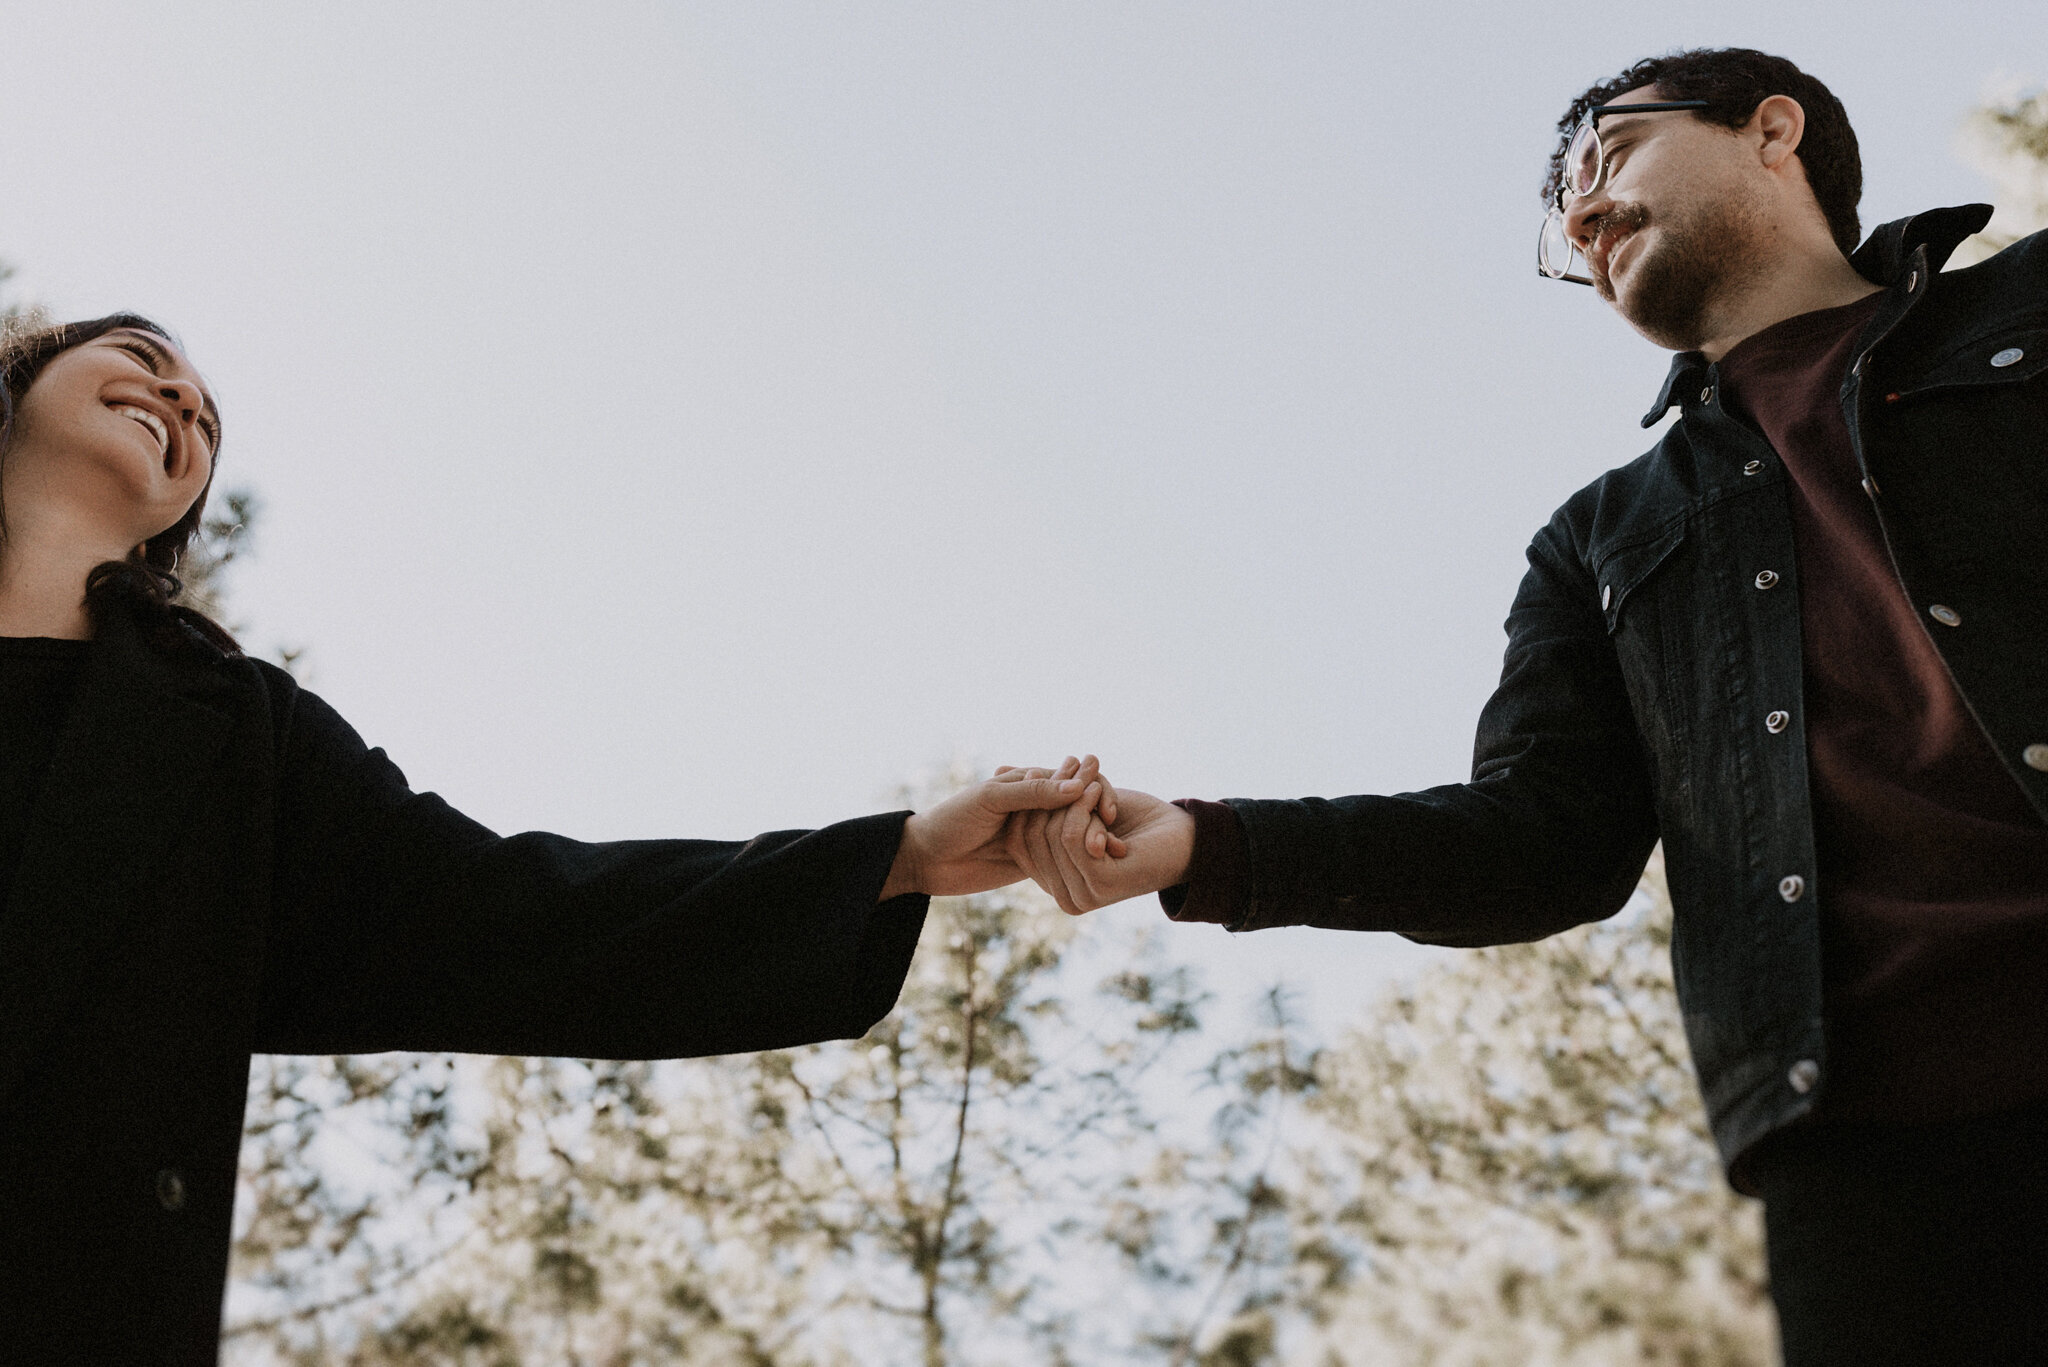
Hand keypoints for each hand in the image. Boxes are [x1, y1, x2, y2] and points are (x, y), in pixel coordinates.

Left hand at [881, 757, 1109, 899]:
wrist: (926, 859)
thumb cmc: (952, 820)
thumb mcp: (990, 799)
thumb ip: (1032, 793)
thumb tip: (1076, 788)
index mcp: (1027, 781)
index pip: (1070, 779)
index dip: (1092, 789)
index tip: (1108, 805)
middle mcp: (1036, 806)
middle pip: (1079, 807)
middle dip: (1098, 819)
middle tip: (1115, 838)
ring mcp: (1036, 834)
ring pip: (1075, 833)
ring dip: (1094, 840)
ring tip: (1113, 854)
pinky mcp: (1034, 862)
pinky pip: (1063, 860)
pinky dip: (1080, 862)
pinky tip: (1099, 869)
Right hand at [1006, 777, 1195, 914]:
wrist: (1185, 837)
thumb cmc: (1135, 818)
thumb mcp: (1080, 808)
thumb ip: (1045, 803)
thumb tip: (998, 771)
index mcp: (1056, 884)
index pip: (1018, 841)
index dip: (1027, 802)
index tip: (1042, 769)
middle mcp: (1065, 897)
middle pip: (1027, 838)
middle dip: (1049, 795)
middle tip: (1074, 765)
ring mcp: (1080, 896)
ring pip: (1049, 834)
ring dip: (1072, 799)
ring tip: (1094, 782)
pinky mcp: (1099, 886)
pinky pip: (1071, 837)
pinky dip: (1084, 808)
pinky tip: (1102, 799)